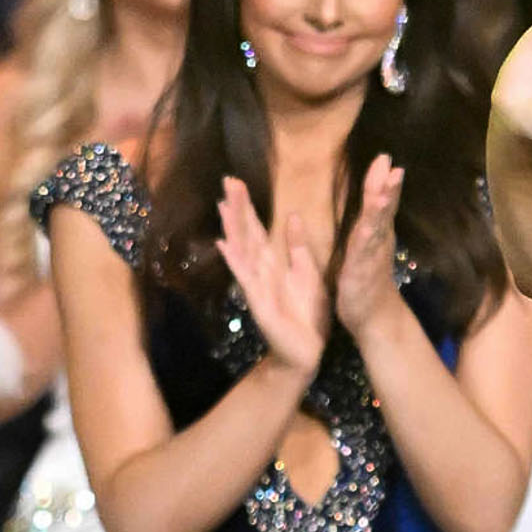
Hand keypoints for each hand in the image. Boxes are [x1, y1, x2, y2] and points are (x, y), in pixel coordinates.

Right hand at [216, 177, 328, 376]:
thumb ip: (298, 246)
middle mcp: (260, 271)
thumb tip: (293, 215)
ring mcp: (256, 285)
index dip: (248, 207)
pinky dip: (235, 261)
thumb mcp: (308, 273)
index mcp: (274, 263)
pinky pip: (246, 278)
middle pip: (246, 234)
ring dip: (232, 228)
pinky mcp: (259, 302)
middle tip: (227, 180)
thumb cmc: (307, 314)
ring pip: (243, 251)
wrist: (307, 351)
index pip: (257, 230)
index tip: (237, 181)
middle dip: (237, 208)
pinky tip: (224, 244)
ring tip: (223, 204)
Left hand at [334, 154, 406, 336]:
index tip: (385, 158)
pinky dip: (372, 227)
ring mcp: (372, 253)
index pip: (380, 204)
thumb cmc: (367, 285)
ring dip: (384, 200)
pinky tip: (375, 216)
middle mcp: (378, 240)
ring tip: (390, 180)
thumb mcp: (363, 252)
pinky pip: (366, 243)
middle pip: (383, 207)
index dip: (383, 182)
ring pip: (379, 222)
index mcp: (374, 234)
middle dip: (387, 185)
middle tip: (390, 162)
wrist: (376, 319)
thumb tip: (369, 212)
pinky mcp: (362, 266)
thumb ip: (367, 231)